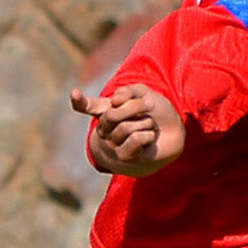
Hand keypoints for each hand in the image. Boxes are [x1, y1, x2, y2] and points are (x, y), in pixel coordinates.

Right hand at [69, 83, 184, 176]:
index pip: (87, 106)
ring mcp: (113, 144)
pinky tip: (149, 138)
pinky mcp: (124, 157)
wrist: (174, 134)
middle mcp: (106, 129)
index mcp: (107, 111)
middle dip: (134, 106)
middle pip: (111, 114)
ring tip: (149, 126)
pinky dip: (148, 134)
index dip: (79, 100)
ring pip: (125, 127)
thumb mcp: (144, 94)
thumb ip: (128, 90)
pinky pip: (134, 138)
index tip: (74, 93)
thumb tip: (114, 101)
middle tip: (149, 105)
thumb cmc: (156, 112)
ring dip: (145, 122)